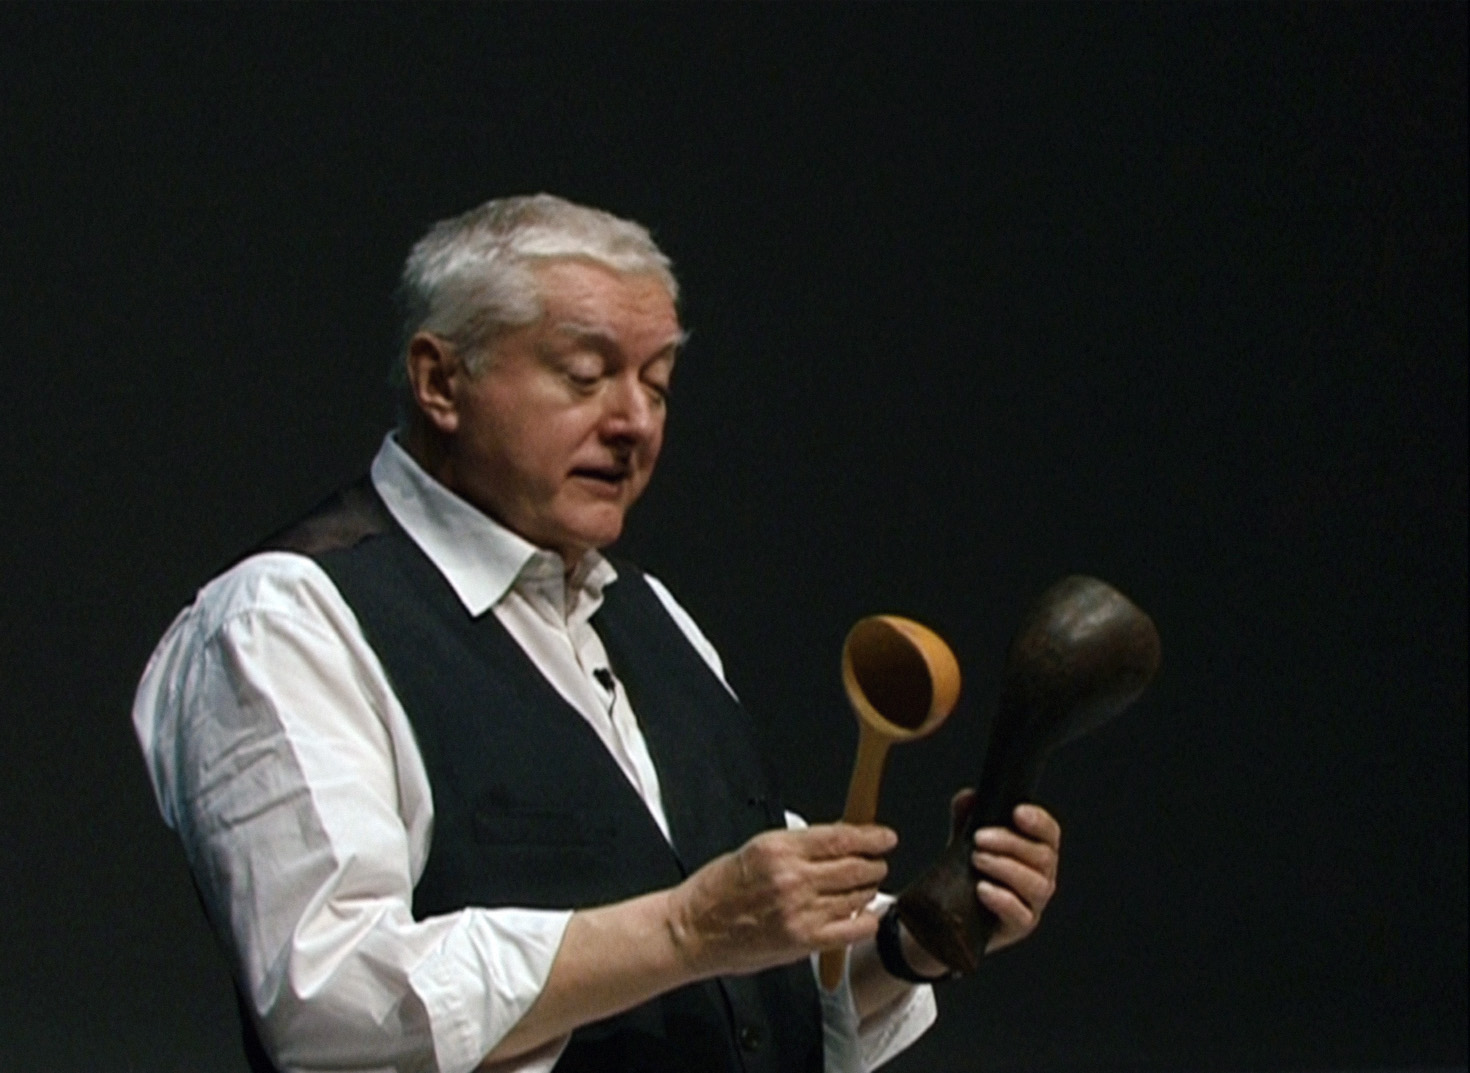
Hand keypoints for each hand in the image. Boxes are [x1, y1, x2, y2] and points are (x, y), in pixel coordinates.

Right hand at [666, 824, 895, 977]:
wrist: (693, 929)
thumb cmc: (718, 890)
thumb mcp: (756, 849)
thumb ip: (799, 847)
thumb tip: (839, 841)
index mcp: (779, 848)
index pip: (841, 837)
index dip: (871, 836)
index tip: (885, 837)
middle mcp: (793, 878)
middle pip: (856, 866)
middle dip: (874, 864)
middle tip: (876, 864)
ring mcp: (801, 911)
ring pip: (858, 895)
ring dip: (868, 890)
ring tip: (864, 889)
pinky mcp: (804, 941)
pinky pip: (854, 929)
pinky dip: (866, 920)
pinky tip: (863, 915)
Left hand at [949, 790, 1060, 953]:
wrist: (953, 913)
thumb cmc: (968, 870)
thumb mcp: (965, 839)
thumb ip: (966, 816)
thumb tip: (969, 797)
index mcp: (1036, 850)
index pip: (1049, 833)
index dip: (1038, 821)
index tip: (1017, 812)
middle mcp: (1043, 876)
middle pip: (1042, 856)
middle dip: (1010, 843)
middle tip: (978, 838)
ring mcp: (1034, 903)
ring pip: (1036, 885)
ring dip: (1006, 868)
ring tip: (976, 859)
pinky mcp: (1021, 926)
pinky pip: (1021, 915)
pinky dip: (1003, 900)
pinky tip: (982, 889)